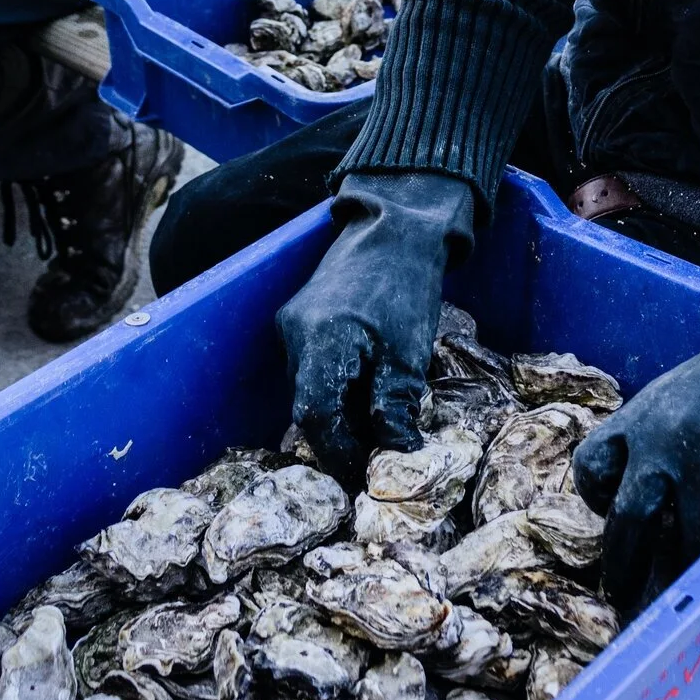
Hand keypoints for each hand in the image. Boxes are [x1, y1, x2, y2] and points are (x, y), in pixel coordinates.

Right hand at [275, 171, 475, 481]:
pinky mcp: (301, 320)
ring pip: (308, 391)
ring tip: (377, 433)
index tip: (366, 474)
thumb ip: (394, 405)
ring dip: (338, 418)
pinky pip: (312, 371)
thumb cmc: (405, 285)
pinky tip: (366, 400)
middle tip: (376, 462)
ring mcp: (292, 326)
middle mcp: (293, 334)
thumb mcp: (408, 352)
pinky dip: (336, 393)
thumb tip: (395, 456)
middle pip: (307, 407)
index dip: (339, 454)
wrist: (396, 225)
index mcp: (319, 340)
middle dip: (340, 441)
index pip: (315, 417)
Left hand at [572, 278, 699, 610]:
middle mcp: (666, 439)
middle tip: (624, 601)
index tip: (610, 527)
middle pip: (629, 521)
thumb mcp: (682, 397)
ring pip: (688, 543)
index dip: (596, 502)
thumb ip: (657, 442)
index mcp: (641, 415)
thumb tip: (646, 513)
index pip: (592, 468)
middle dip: (625, 569)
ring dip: (686, 578)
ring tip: (686, 600)